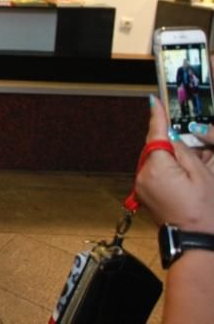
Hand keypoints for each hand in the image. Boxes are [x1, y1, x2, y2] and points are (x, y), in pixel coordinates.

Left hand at [136, 96, 213, 233]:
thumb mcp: (202, 176)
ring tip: (190, 171)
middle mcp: (143, 175)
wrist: (195, 242)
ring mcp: (141, 186)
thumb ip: (185, 151)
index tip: (154, 101)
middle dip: (169, 143)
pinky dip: (165, 170)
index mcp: (157, 168)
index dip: (156, 116)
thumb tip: (172, 136)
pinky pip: (153, 173)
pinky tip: (182, 179)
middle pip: (154, 147)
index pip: (155, 135)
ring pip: (154, 160)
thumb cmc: (204, 214)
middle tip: (192, 147)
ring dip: (169, 158)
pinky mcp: (143, 194)